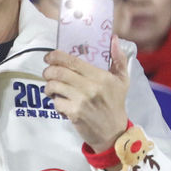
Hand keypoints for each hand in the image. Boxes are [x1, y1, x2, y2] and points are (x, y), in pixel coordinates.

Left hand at [43, 38, 130, 153]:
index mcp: (101, 76)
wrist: (113, 132)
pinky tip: (62, 104)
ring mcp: (81, 100)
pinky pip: (55, 102)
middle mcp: (91, 87)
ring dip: (49, 87)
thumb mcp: (122, 80)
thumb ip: (118, 59)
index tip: (49, 57)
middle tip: (48, 73)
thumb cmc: (116, 103)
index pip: (72, 61)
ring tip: (53, 89)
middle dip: (48, 71)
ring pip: (53, 86)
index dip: (56, 56)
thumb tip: (114, 39)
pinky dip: (55, 102)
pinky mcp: (74, 113)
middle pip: (59, 72)